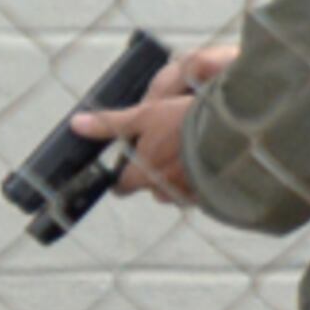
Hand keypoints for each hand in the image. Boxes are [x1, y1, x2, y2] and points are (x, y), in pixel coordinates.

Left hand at [70, 39, 236, 206]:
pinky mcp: (211, 194)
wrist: (233, 136)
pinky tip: (204, 160)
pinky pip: (197, 190)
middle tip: (162, 148)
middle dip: (152, 172)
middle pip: (149, 187)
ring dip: (176, 176)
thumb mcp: (144, 115)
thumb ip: (110, 124)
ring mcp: (188, 195)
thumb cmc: (184, 123)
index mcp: (143, 174)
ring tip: (185, 151)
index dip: (122, 175)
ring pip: (173, 190)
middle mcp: (163, 190)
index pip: (122, 186)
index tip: (126, 164)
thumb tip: (76, 124)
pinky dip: (197, 178)